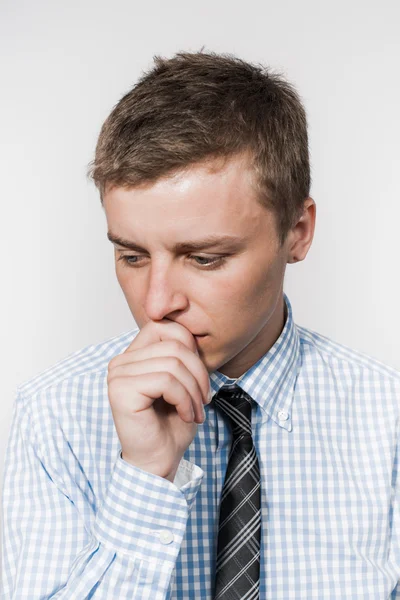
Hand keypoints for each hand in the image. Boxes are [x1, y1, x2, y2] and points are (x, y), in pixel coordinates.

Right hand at [107, 319, 210, 481]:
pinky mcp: (121, 391)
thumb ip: (182, 355)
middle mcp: (121, 362)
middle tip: (204, 400)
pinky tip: (185, 415)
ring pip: (173, 363)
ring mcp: (118, 375)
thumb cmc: (171, 424)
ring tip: (195, 411)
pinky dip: (184, 399)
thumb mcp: (184, 381)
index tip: (199, 378)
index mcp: (134, 355)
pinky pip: (165, 381)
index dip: (191, 348)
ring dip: (193, 390)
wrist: (159, 461)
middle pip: (174, 345)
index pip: (166, 327)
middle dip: (198, 373)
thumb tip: (194, 334)